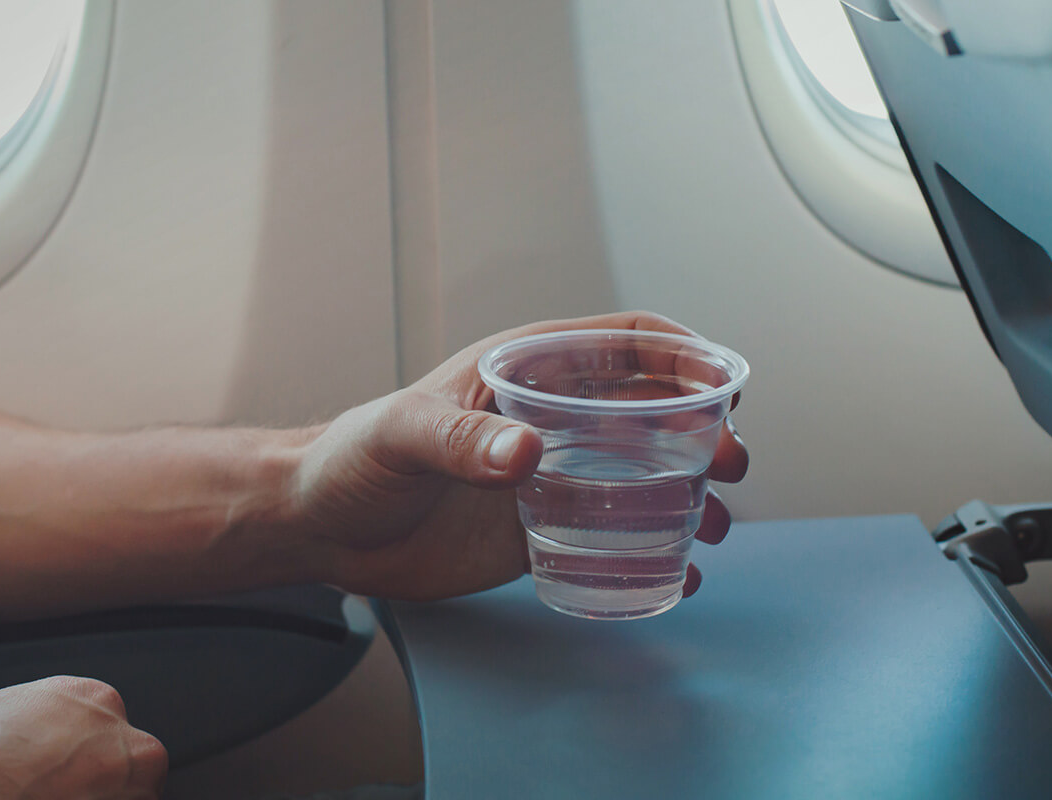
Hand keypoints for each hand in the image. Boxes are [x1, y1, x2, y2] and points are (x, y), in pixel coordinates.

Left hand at [295, 311, 747, 600]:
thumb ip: (461, 441)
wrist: (320, 527)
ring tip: (717, 522)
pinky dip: (652, 549)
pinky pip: (611, 534)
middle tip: (731, 462)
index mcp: (525, 371)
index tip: (727, 384)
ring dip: (690, 490)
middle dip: (705, 428)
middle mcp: (548, 419)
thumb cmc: (351, 461)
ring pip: (644, 472)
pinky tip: (675, 570)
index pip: (625, 344)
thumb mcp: (401, 436)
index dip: (685, 356)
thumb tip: (526, 453)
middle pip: (652, 410)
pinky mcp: (538, 528)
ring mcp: (548, 475)